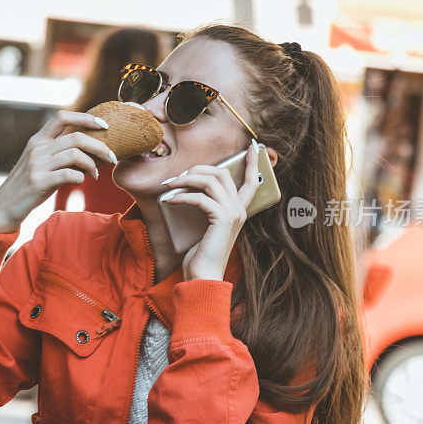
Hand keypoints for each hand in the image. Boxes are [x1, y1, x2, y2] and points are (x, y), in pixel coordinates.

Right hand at [0, 111, 116, 233]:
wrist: (4, 206)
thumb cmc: (28, 185)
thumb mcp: (40, 163)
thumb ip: (58, 152)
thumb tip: (89, 149)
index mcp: (38, 140)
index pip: (62, 116)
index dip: (86, 117)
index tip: (104, 125)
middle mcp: (37, 148)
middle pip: (76, 137)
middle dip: (100, 146)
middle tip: (112, 157)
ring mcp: (37, 164)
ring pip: (75, 155)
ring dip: (92, 165)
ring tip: (95, 174)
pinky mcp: (39, 182)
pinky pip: (69, 174)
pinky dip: (81, 177)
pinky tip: (81, 182)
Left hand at [161, 141, 260, 280]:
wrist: (202, 276)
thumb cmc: (200, 254)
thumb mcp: (205, 226)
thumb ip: (206, 207)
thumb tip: (188, 186)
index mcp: (238, 211)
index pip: (252, 182)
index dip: (252, 163)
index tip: (251, 147)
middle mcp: (239, 210)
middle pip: (223, 173)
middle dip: (199, 169)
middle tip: (178, 176)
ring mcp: (233, 214)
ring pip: (211, 180)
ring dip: (187, 179)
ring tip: (170, 185)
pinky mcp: (222, 219)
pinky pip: (200, 197)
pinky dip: (182, 196)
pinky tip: (170, 200)